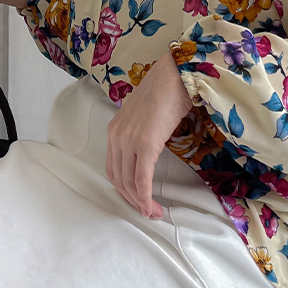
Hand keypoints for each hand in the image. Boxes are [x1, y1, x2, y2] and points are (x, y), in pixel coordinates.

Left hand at [105, 50, 193, 218]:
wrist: (174, 75)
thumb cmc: (165, 91)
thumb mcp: (144, 116)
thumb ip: (140, 133)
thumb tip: (148, 152)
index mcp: (114, 130)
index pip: (113, 169)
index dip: (124, 189)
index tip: (137, 200)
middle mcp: (117, 136)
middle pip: (119, 179)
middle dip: (132, 200)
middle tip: (148, 212)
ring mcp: (129, 141)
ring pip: (129, 182)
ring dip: (141, 202)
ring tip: (154, 212)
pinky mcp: (145, 145)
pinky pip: (142, 179)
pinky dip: (146, 197)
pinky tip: (152, 206)